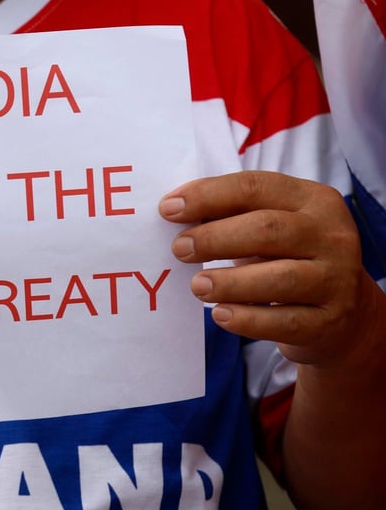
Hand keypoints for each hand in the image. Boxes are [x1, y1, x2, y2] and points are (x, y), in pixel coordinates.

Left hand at [159, 170, 378, 366]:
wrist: (342, 316)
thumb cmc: (290, 261)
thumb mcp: (272, 229)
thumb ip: (232, 216)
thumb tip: (175, 212)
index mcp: (314, 200)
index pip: (255, 187)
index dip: (208, 195)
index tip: (168, 209)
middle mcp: (331, 236)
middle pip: (267, 229)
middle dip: (215, 238)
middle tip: (179, 249)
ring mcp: (336, 280)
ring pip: (279, 278)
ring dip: (229, 282)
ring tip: (197, 286)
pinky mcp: (329, 321)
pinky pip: (283, 321)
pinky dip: (247, 319)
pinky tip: (220, 315)